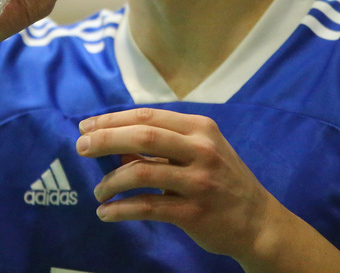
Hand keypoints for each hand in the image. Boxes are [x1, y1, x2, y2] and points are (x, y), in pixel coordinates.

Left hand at [75, 107, 273, 260]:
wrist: (259, 222)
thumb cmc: (222, 181)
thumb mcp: (201, 152)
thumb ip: (163, 145)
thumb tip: (114, 146)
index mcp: (200, 128)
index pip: (147, 116)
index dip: (112, 120)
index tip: (86, 126)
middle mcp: (201, 150)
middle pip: (141, 137)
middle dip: (105, 140)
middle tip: (80, 148)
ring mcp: (198, 182)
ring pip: (140, 173)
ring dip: (110, 182)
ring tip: (98, 192)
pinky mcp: (194, 213)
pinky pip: (146, 207)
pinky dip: (120, 210)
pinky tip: (106, 213)